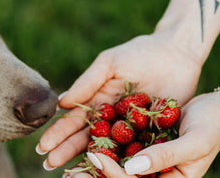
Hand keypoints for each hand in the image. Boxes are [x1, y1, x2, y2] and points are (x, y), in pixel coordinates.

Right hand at [37, 32, 202, 170]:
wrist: (177, 53)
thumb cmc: (140, 53)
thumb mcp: (110, 63)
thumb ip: (87, 82)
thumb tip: (60, 103)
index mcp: (97, 102)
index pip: (73, 121)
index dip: (57, 134)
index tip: (43, 147)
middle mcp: (110, 119)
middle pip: (85, 139)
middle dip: (66, 152)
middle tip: (49, 165)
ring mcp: (130, 130)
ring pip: (107, 150)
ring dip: (90, 162)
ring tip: (71, 174)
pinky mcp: (151, 135)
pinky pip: (135, 152)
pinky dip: (123, 163)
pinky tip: (110, 173)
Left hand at [69, 92, 219, 176]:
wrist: (217, 110)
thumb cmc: (211, 127)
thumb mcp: (193, 143)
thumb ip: (164, 157)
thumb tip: (132, 168)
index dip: (112, 175)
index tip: (94, 156)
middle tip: (67, 174)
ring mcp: (147, 167)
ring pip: (117, 171)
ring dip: (93, 170)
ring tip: (66, 165)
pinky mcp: (141, 151)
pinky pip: (118, 154)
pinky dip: (102, 152)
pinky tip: (83, 145)